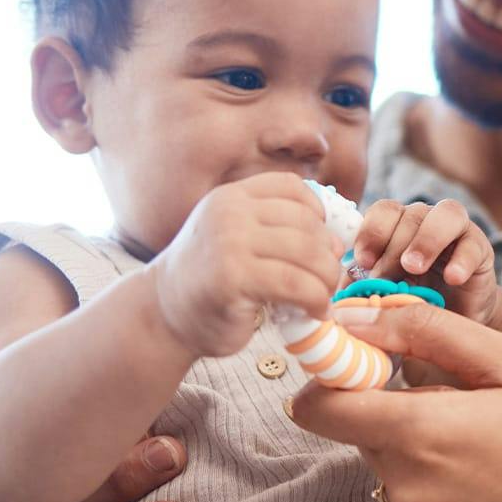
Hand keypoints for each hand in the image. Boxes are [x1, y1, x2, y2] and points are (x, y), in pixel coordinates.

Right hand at [151, 172, 341, 357]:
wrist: (163, 314)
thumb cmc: (211, 281)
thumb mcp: (237, 238)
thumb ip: (275, 228)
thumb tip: (338, 239)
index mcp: (232, 196)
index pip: (292, 187)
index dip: (318, 213)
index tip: (322, 242)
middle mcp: (229, 212)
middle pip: (307, 224)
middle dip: (328, 255)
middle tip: (330, 280)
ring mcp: (229, 242)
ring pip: (307, 253)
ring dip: (326, 280)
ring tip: (324, 299)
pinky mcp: (232, 277)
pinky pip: (294, 283)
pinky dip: (315, 299)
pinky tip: (316, 311)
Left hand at [287, 303, 501, 501]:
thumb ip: (424, 333)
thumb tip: (355, 316)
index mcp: (422, 433)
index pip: (320, 407)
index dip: (334, 377)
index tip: (367, 361)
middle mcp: (410, 494)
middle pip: (364, 435)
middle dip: (398, 409)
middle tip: (470, 399)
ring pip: (393, 473)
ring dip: (423, 452)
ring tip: (496, 443)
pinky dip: (443, 493)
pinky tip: (500, 482)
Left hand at [350, 199, 498, 324]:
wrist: (456, 324)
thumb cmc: (413, 305)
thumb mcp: (383, 297)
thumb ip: (363, 289)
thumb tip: (340, 293)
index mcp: (398, 227)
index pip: (383, 210)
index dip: (371, 231)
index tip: (362, 262)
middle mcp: (426, 221)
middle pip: (410, 214)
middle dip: (393, 248)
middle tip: (384, 279)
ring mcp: (456, 231)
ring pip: (445, 214)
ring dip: (426, 240)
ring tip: (413, 268)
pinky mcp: (480, 249)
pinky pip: (472, 244)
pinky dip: (461, 260)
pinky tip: (452, 279)